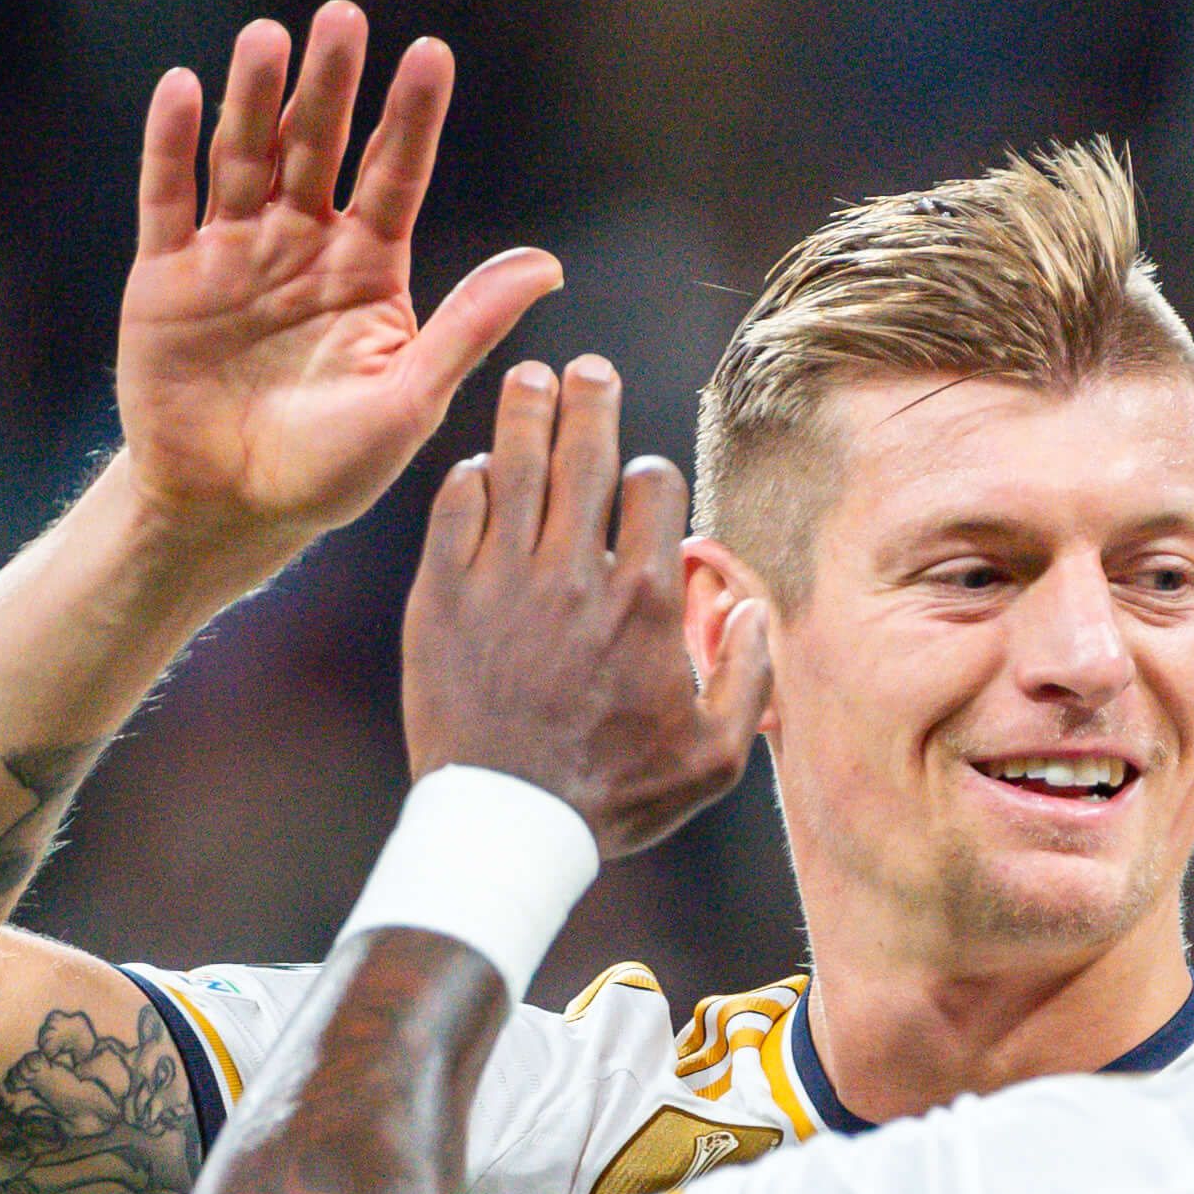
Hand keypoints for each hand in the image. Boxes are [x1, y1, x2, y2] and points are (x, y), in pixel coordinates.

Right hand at [116, 1, 562, 560]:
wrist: (231, 511)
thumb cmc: (329, 468)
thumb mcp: (410, 400)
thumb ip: (469, 326)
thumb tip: (551, 264)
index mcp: (368, 269)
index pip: (395, 175)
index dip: (411, 117)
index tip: (431, 53)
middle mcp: (301, 246)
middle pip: (318, 146)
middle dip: (331, 84)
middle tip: (345, 16)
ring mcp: (231, 254)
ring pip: (244, 156)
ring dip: (253, 96)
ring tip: (267, 37)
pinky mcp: (166, 276)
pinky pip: (168, 197)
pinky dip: (172, 143)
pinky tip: (185, 87)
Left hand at [403, 358, 767, 854]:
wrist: (508, 823)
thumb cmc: (616, 796)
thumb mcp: (715, 756)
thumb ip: (749, 676)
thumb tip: (751, 608)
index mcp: (647, 602)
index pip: (654, 490)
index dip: (652, 474)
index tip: (642, 482)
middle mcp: (576, 573)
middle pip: (585, 453)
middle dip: (590, 399)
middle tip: (586, 370)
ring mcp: (502, 578)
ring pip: (517, 463)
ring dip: (526, 411)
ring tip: (530, 378)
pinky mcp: (441, 595)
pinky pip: (455, 507)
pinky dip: (470, 479)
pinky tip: (480, 469)